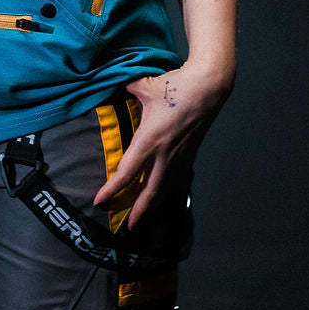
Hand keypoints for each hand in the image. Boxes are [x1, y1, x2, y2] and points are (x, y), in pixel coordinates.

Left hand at [93, 63, 232, 227]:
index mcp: (150, 139)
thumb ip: (123, 87)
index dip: (111, 190)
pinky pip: (177, 180)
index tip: (99, 201)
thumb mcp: (144, 85)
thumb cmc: (176, 85)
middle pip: (149, 191)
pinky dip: (168, 192)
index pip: (127, 173)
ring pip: (165, 189)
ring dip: (154, 205)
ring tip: (143, 216)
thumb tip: (109, 83)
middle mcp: (165, 154)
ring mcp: (180, 156)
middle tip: (127, 226)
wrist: (209, 87)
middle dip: (138, 211)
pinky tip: (164, 196)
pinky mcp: (190, 154)